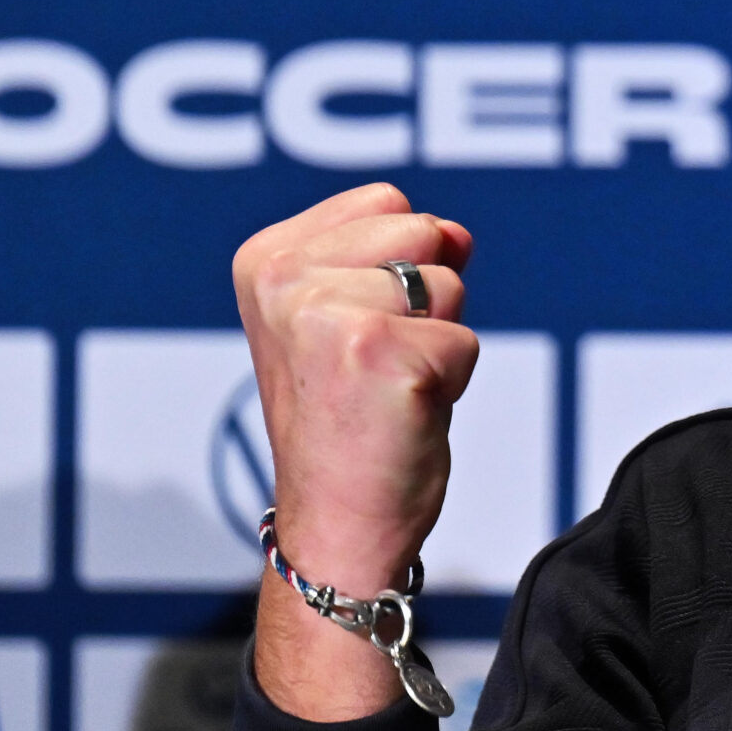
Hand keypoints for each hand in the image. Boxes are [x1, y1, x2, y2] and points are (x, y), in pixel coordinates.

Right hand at [234, 184, 477, 719]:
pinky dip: (452, 382)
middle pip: (424, 232)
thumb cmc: (351, 424)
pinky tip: (403, 415)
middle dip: (427, 301)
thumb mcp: (350, 316)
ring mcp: (324, 314)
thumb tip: (458, 233)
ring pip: (449, 285)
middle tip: (380, 368)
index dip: (400, 270)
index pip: (387, 204)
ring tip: (389, 391)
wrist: (337, 526)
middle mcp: (282, 279)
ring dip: (440, 342)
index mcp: (266, 259)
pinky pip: (465, 339)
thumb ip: (394, 255)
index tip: (358, 338)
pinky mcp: (377, 353)